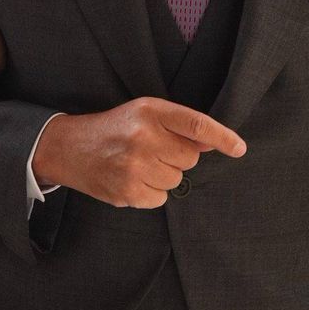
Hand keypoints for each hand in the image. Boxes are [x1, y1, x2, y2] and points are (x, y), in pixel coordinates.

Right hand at [32, 99, 245, 206]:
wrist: (69, 148)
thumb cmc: (113, 129)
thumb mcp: (143, 114)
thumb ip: (178, 126)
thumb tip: (213, 143)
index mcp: (150, 111)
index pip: (196, 125)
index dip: (222, 138)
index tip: (240, 149)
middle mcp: (143, 136)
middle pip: (189, 158)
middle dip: (176, 157)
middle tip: (150, 151)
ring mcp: (134, 166)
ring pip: (176, 180)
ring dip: (162, 176)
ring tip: (137, 165)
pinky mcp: (128, 191)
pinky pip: (160, 198)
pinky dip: (150, 193)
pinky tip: (131, 180)